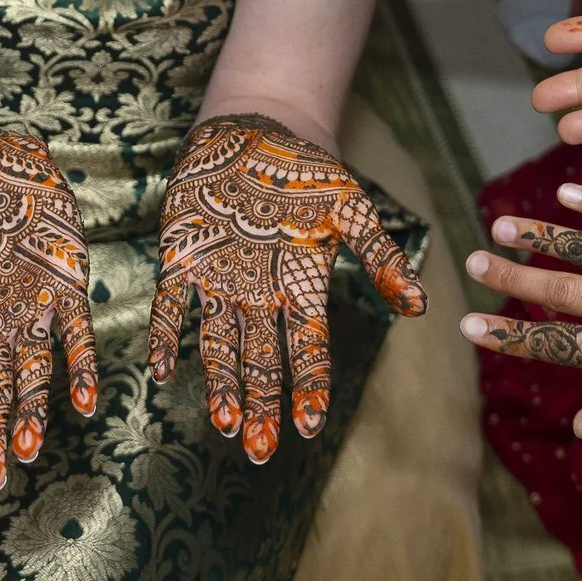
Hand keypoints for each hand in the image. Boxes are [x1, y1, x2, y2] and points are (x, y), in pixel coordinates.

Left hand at [148, 113, 424, 463]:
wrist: (257, 130)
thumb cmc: (308, 171)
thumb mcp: (352, 209)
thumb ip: (380, 257)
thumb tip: (420, 306)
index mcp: (300, 286)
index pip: (307, 348)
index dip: (308, 387)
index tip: (309, 427)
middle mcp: (259, 293)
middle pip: (262, 360)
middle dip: (262, 405)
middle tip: (260, 450)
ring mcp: (219, 278)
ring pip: (218, 344)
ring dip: (221, 384)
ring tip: (224, 424)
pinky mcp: (182, 257)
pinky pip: (170, 304)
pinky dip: (165, 335)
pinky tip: (161, 369)